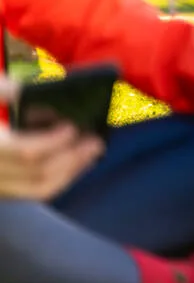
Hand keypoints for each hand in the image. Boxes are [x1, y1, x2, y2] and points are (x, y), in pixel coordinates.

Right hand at [0, 77, 103, 199]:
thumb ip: (2, 90)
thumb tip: (31, 91)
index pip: (24, 152)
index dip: (53, 141)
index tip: (72, 126)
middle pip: (37, 175)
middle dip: (72, 159)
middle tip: (95, 141)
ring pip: (38, 190)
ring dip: (71, 172)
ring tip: (90, 153)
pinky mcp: (0, 189)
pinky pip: (31, 193)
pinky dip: (57, 179)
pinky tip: (72, 163)